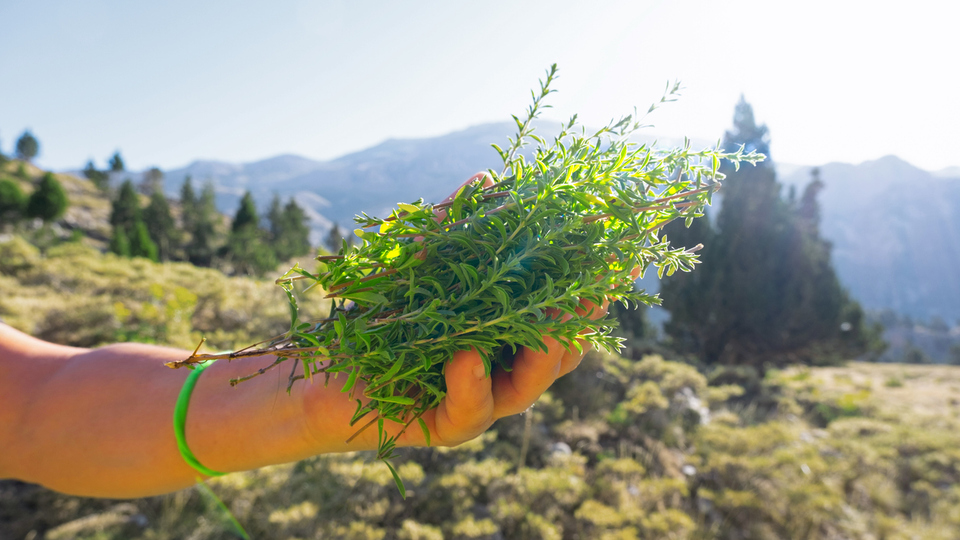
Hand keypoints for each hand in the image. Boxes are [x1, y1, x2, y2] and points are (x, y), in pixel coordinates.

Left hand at [302, 173, 628, 449]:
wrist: (318, 373)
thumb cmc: (374, 315)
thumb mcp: (414, 261)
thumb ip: (450, 225)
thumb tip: (487, 177)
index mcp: (506, 331)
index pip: (562, 310)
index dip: (594, 286)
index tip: (620, 255)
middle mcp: (502, 368)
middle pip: (562, 353)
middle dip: (582, 322)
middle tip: (594, 291)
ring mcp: (478, 402)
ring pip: (529, 387)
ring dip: (543, 355)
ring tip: (549, 327)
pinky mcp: (443, 428)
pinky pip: (470, 412)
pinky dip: (471, 384)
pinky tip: (465, 355)